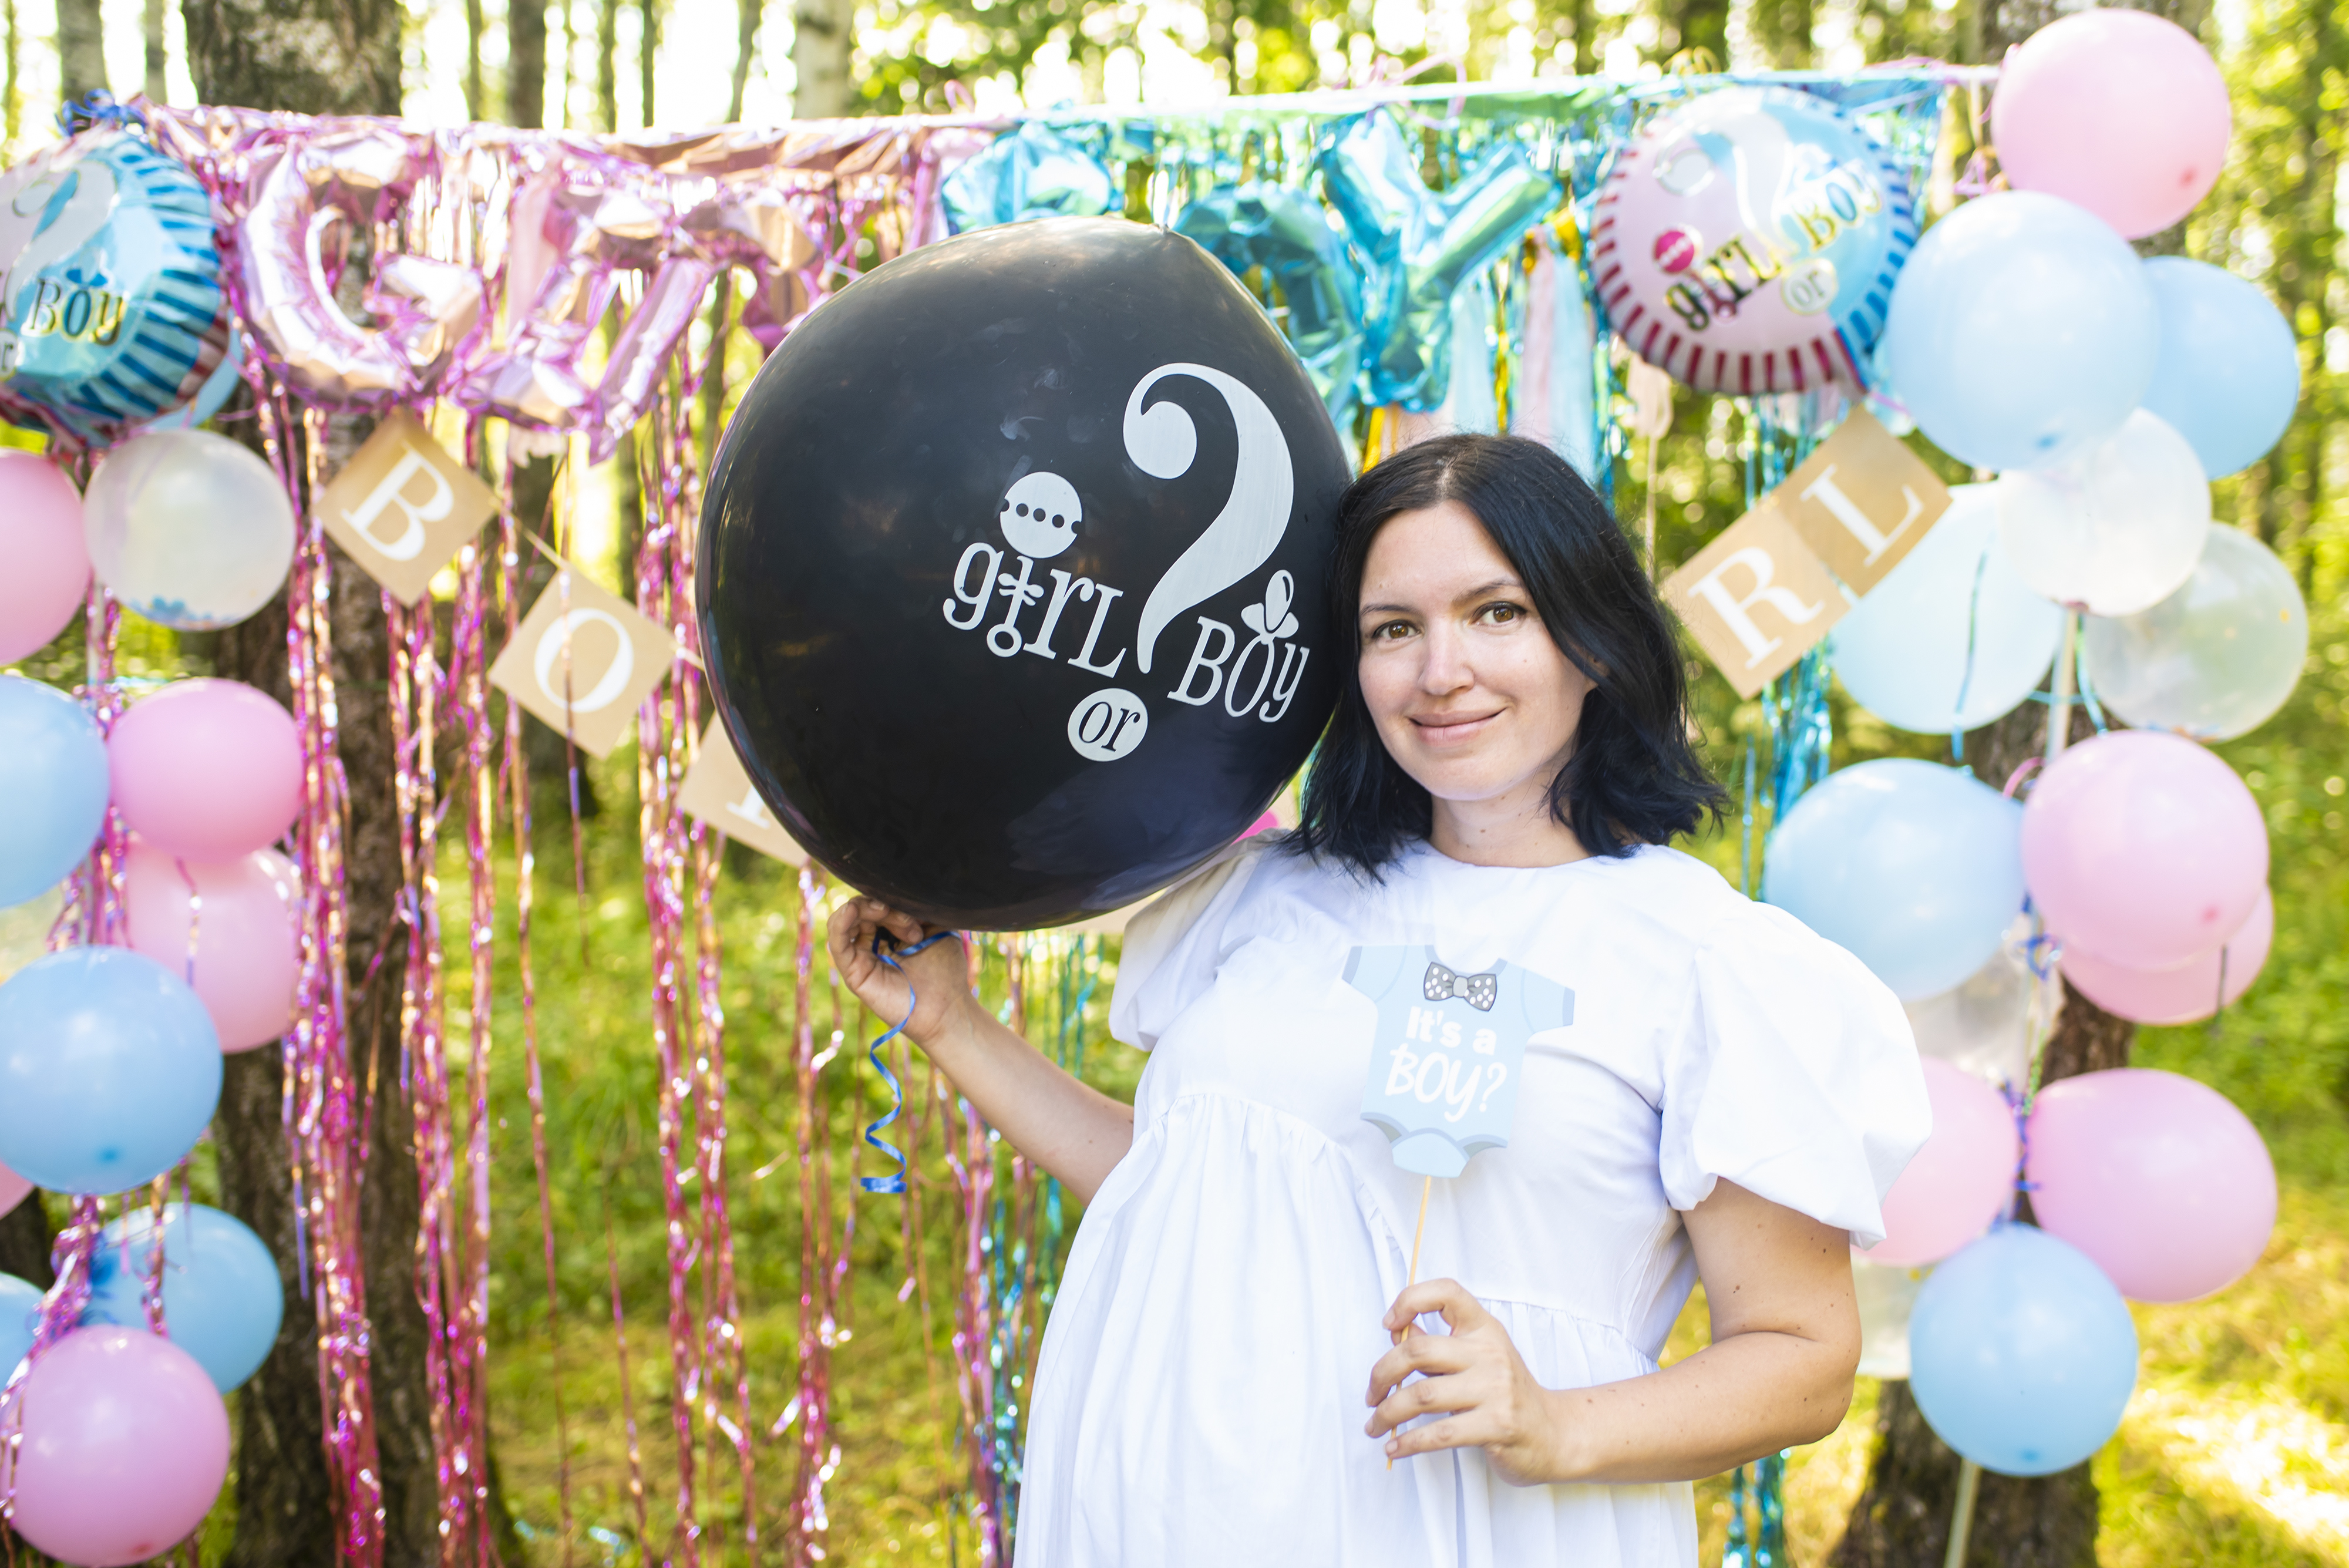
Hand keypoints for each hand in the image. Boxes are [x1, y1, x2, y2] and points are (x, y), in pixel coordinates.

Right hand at [824, 897, 968, 1046]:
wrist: (947, 1007)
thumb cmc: (945, 969)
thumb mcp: (935, 926)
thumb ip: (916, 907)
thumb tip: (899, 887)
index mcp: (890, 930)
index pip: (878, 901)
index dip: (893, 899)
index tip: (919, 913)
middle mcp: (872, 942)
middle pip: (862, 907)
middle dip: (886, 906)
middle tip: (913, 927)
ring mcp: (861, 956)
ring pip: (847, 918)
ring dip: (867, 909)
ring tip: (892, 919)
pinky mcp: (853, 972)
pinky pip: (837, 941)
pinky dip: (841, 921)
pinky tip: (852, 911)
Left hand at [1365, 1279, 1567, 1485]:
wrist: (1554, 1434)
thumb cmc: (1507, 1394)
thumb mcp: (1477, 1359)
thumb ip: (1439, 1345)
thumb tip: (1397, 1332)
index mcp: (1484, 1328)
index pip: (1447, 1293)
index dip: (1410, 1300)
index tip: (1388, 1323)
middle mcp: (1490, 1352)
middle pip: (1418, 1351)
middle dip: (1382, 1374)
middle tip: (1371, 1394)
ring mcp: (1495, 1389)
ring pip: (1422, 1395)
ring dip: (1387, 1413)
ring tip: (1375, 1426)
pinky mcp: (1496, 1425)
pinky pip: (1440, 1433)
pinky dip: (1409, 1443)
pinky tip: (1395, 1449)